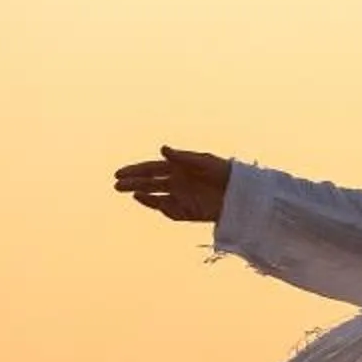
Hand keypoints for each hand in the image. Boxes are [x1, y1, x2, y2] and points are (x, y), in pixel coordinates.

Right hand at [113, 145, 231, 223]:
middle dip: (133, 184)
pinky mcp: (190, 212)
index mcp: (179, 168)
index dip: (135, 171)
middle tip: (116, 186)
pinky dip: (162, 208)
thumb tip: (162, 149)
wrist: (245, 194)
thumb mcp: (205, 162)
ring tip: (132, 193)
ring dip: (143, 197)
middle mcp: (178, 183)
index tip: (119, 173)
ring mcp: (183, 198)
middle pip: (150, 184)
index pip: (151, 169)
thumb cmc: (226, 172)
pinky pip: (172, 212)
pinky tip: (155, 202)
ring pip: (157, 198)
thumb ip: (183, 157)